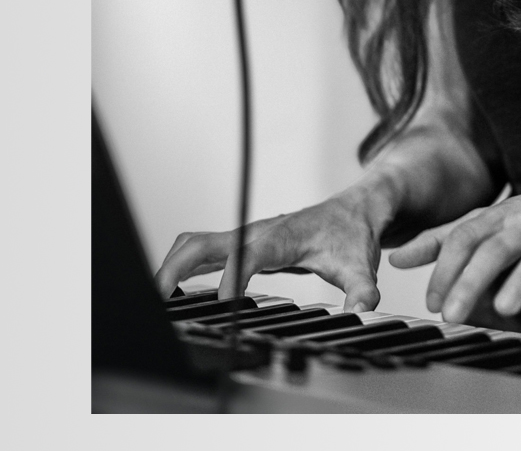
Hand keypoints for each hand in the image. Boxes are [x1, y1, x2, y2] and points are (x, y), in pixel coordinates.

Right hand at [153, 191, 388, 310]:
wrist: (353, 210)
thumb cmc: (351, 235)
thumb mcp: (361, 266)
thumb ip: (362, 290)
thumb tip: (363, 311)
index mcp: (280, 237)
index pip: (247, 255)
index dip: (233, 278)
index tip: (225, 304)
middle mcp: (255, 233)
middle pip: (202, 243)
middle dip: (176, 268)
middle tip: (159, 299)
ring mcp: (245, 236)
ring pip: (195, 243)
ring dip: (172, 266)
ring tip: (157, 298)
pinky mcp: (242, 243)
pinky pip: (203, 251)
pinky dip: (182, 266)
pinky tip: (174, 289)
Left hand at [388, 176, 520, 323]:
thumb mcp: (487, 222)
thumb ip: (442, 240)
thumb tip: (396, 258)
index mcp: (498, 216)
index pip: (464, 237)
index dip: (445, 268)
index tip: (430, 301)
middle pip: (495, 248)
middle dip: (471, 280)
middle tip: (451, 314)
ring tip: (505, 308)